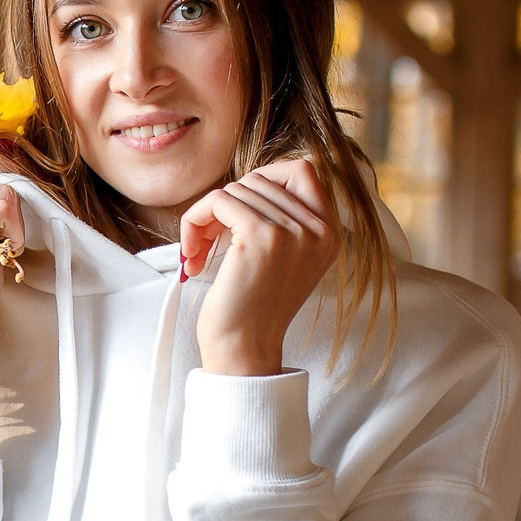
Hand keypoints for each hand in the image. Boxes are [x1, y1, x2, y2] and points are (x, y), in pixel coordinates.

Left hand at [176, 159, 341, 375]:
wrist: (243, 350)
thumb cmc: (251, 308)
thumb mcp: (282, 259)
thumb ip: (281, 220)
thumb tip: (248, 183)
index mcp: (329, 233)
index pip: (302, 171)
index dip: (264, 180)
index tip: (238, 212)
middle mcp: (319, 229)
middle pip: (260, 179)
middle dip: (225, 206)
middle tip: (207, 241)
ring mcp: (293, 231)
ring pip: (235, 189)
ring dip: (204, 217)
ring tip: (198, 252)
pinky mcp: (261, 235)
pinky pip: (217, 200)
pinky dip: (194, 220)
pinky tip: (192, 254)